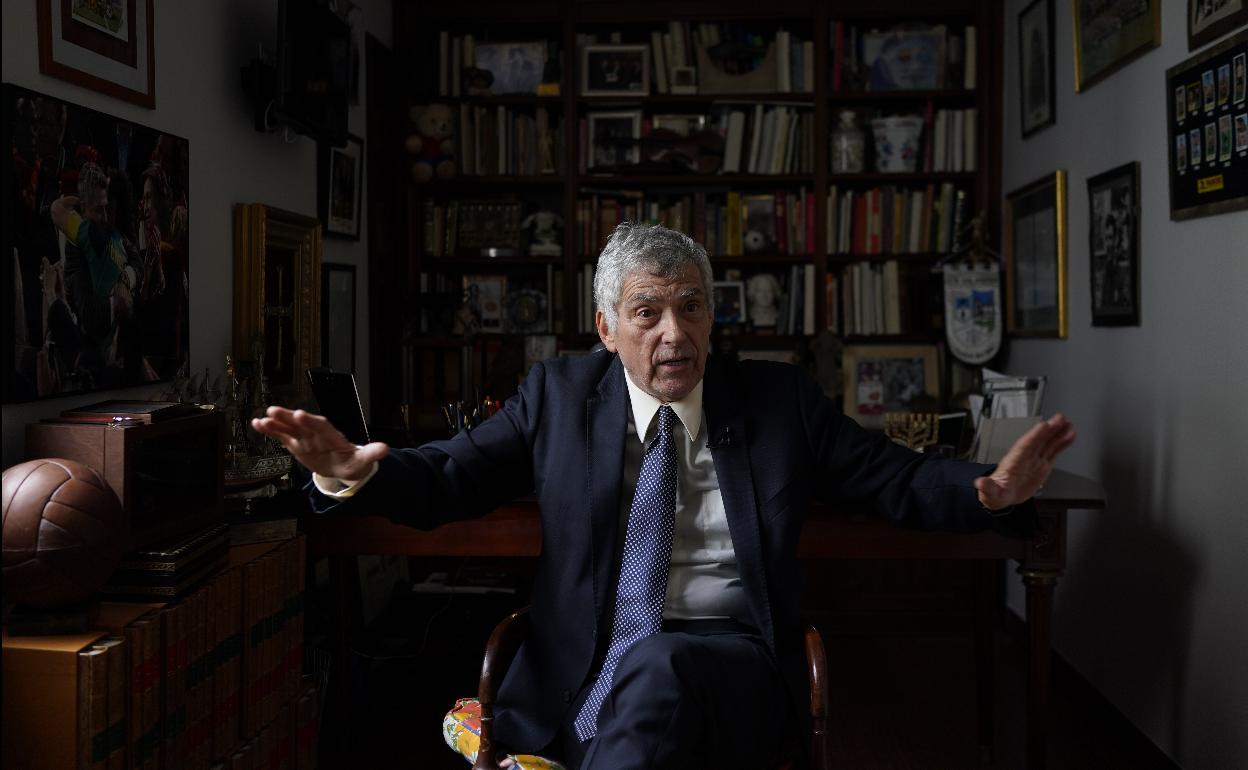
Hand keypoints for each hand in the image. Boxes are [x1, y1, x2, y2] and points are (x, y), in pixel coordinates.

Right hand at [251, 406, 388, 481]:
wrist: (344, 465)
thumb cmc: (353, 462)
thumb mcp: (363, 461)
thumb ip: (371, 454)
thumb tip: (385, 450)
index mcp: (333, 437)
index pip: (322, 427)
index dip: (311, 422)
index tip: (300, 414)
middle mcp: (317, 434)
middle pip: (302, 424)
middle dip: (289, 418)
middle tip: (274, 411)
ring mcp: (306, 438)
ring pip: (289, 429)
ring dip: (276, 424)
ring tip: (262, 419)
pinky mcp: (297, 444)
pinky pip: (282, 437)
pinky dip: (270, 431)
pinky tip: (256, 424)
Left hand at [974, 414, 1075, 510]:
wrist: (1002, 497)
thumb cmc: (995, 494)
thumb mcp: (989, 493)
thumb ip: (987, 487)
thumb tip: (980, 483)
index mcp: (1012, 463)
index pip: (1024, 447)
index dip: (1034, 436)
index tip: (1043, 426)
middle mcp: (1024, 458)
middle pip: (1037, 441)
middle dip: (1048, 430)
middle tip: (1059, 419)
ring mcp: (1034, 461)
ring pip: (1047, 444)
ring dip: (1058, 433)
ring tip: (1068, 424)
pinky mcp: (1042, 465)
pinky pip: (1053, 452)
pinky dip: (1062, 443)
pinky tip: (1070, 435)